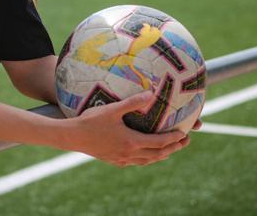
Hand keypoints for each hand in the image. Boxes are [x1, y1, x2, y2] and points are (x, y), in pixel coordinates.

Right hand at [66, 91, 190, 166]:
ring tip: (169, 149)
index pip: (159, 142)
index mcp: (131, 141)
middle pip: (157, 154)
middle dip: (173, 149)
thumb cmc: (91, 121)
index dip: (174, 139)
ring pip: (147, 160)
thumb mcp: (112, 109)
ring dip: (161, 155)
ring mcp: (121, 159)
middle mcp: (129, 153)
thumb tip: (151, 94)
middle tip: (184, 142)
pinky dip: (147, 159)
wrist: (72, 137)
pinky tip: (145, 154)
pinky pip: (136, 162)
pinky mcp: (114, 160)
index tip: (185, 134)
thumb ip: (132, 102)